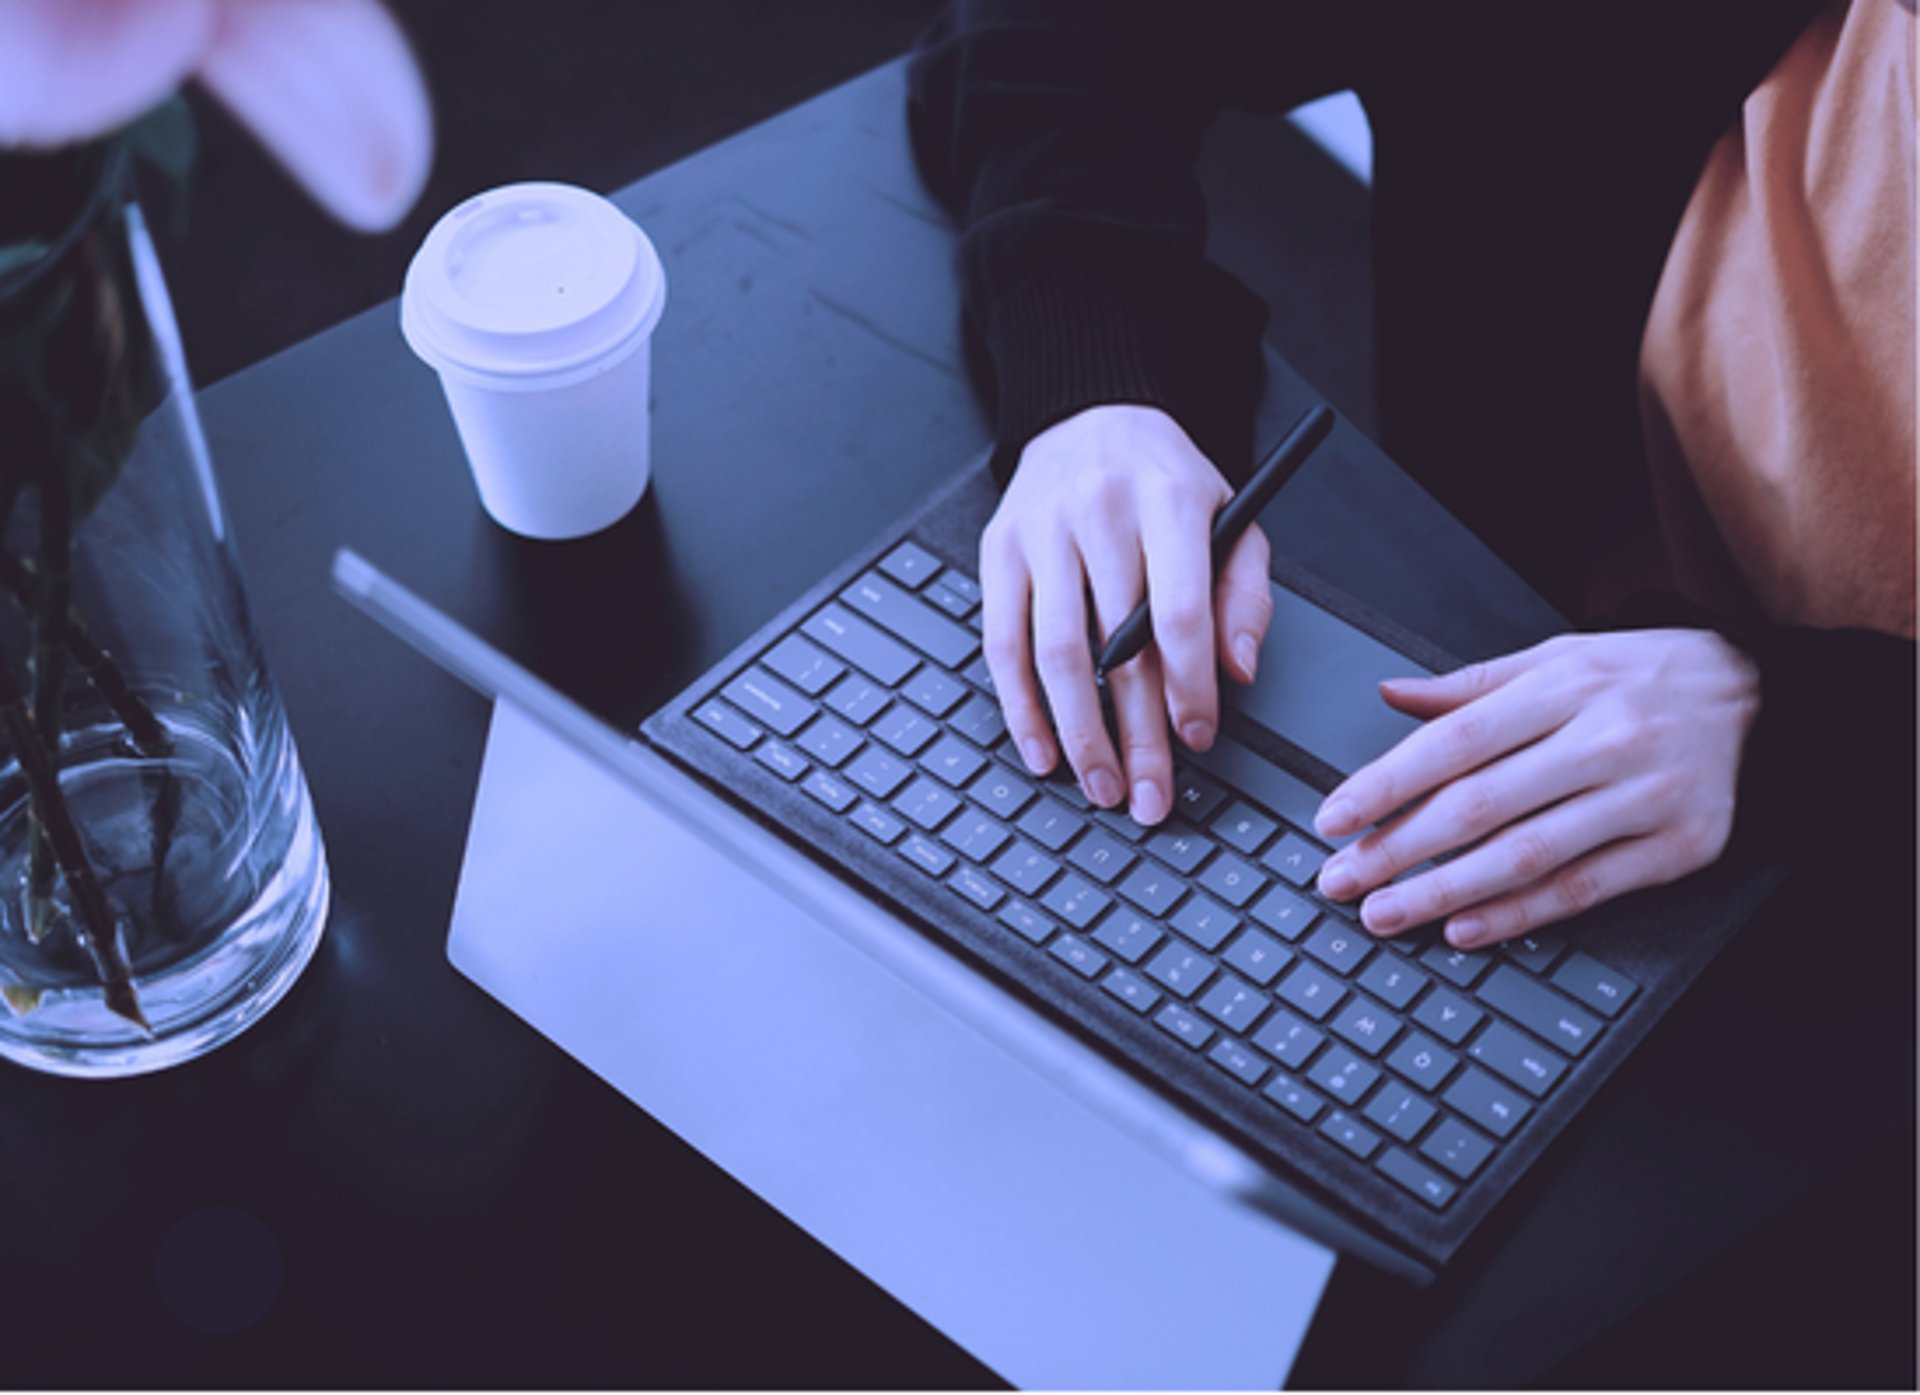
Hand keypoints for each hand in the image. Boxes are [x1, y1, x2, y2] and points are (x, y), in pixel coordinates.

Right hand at [979, 404, 1272, 823]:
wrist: (1092, 415)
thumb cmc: (1166, 483)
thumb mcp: (1233, 519)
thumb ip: (1244, 596)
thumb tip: (1236, 672)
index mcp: (1168, 502)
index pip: (1177, 612)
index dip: (1189, 687)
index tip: (1198, 739)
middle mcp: (1099, 513)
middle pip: (1117, 647)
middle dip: (1136, 735)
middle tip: (1149, 795)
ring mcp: (1041, 533)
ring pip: (1056, 653)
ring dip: (1078, 732)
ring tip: (1100, 785)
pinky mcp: (998, 551)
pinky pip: (1002, 643)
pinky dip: (1020, 706)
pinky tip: (1042, 749)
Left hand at [1313, 630, 1760, 946]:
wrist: (1760, 698)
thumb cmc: (1640, 678)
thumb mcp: (1556, 658)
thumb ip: (1470, 686)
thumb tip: (1390, 695)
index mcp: (1562, 687)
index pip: (1453, 743)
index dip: (1385, 785)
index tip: (1333, 819)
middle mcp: (1602, 741)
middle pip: (1479, 806)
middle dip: (1398, 849)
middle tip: (1341, 881)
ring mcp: (1643, 798)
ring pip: (1526, 856)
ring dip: (1444, 892)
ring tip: (1385, 914)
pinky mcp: (1678, 848)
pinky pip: (1583, 890)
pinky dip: (1519, 915)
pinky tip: (1465, 929)